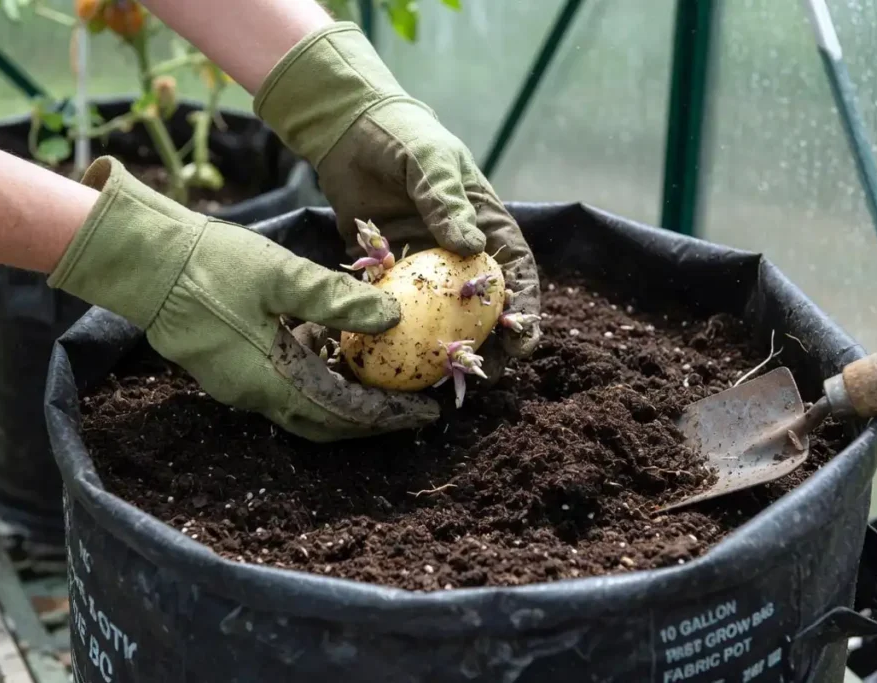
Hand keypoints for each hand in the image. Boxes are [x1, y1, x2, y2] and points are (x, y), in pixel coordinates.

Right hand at [48, 157, 437, 441]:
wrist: (144, 261)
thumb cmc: (210, 264)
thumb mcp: (281, 275)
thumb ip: (336, 299)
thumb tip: (392, 316)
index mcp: (271, 379)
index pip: (342, 413)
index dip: (387, 415)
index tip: (425, 411)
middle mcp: (255, 394)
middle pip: (325, 421)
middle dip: (370, 418)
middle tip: (410, 405)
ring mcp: (238, 383)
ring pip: (304, 404)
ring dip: (343, 399)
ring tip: (382, 379)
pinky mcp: (229, 366)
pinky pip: (283, 385)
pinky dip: (315, 377)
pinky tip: (334, 348)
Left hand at [253, 22, 540, 380]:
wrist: (350, 131)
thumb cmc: (402, 137)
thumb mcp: (430, 160)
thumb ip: (447, 200)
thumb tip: (471, 248)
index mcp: (485, 225)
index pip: (516, 271)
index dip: (526, 307)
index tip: (524, 338)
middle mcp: (459, 253)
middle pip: (485, 306)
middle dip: (492, 343)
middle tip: (485, 373)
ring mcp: (422, 266)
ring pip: (442, 315)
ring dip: (445, 346)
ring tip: (442, 376)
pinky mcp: (386, 272)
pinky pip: (396, 307)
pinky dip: (397, 332)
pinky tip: (392, 356)